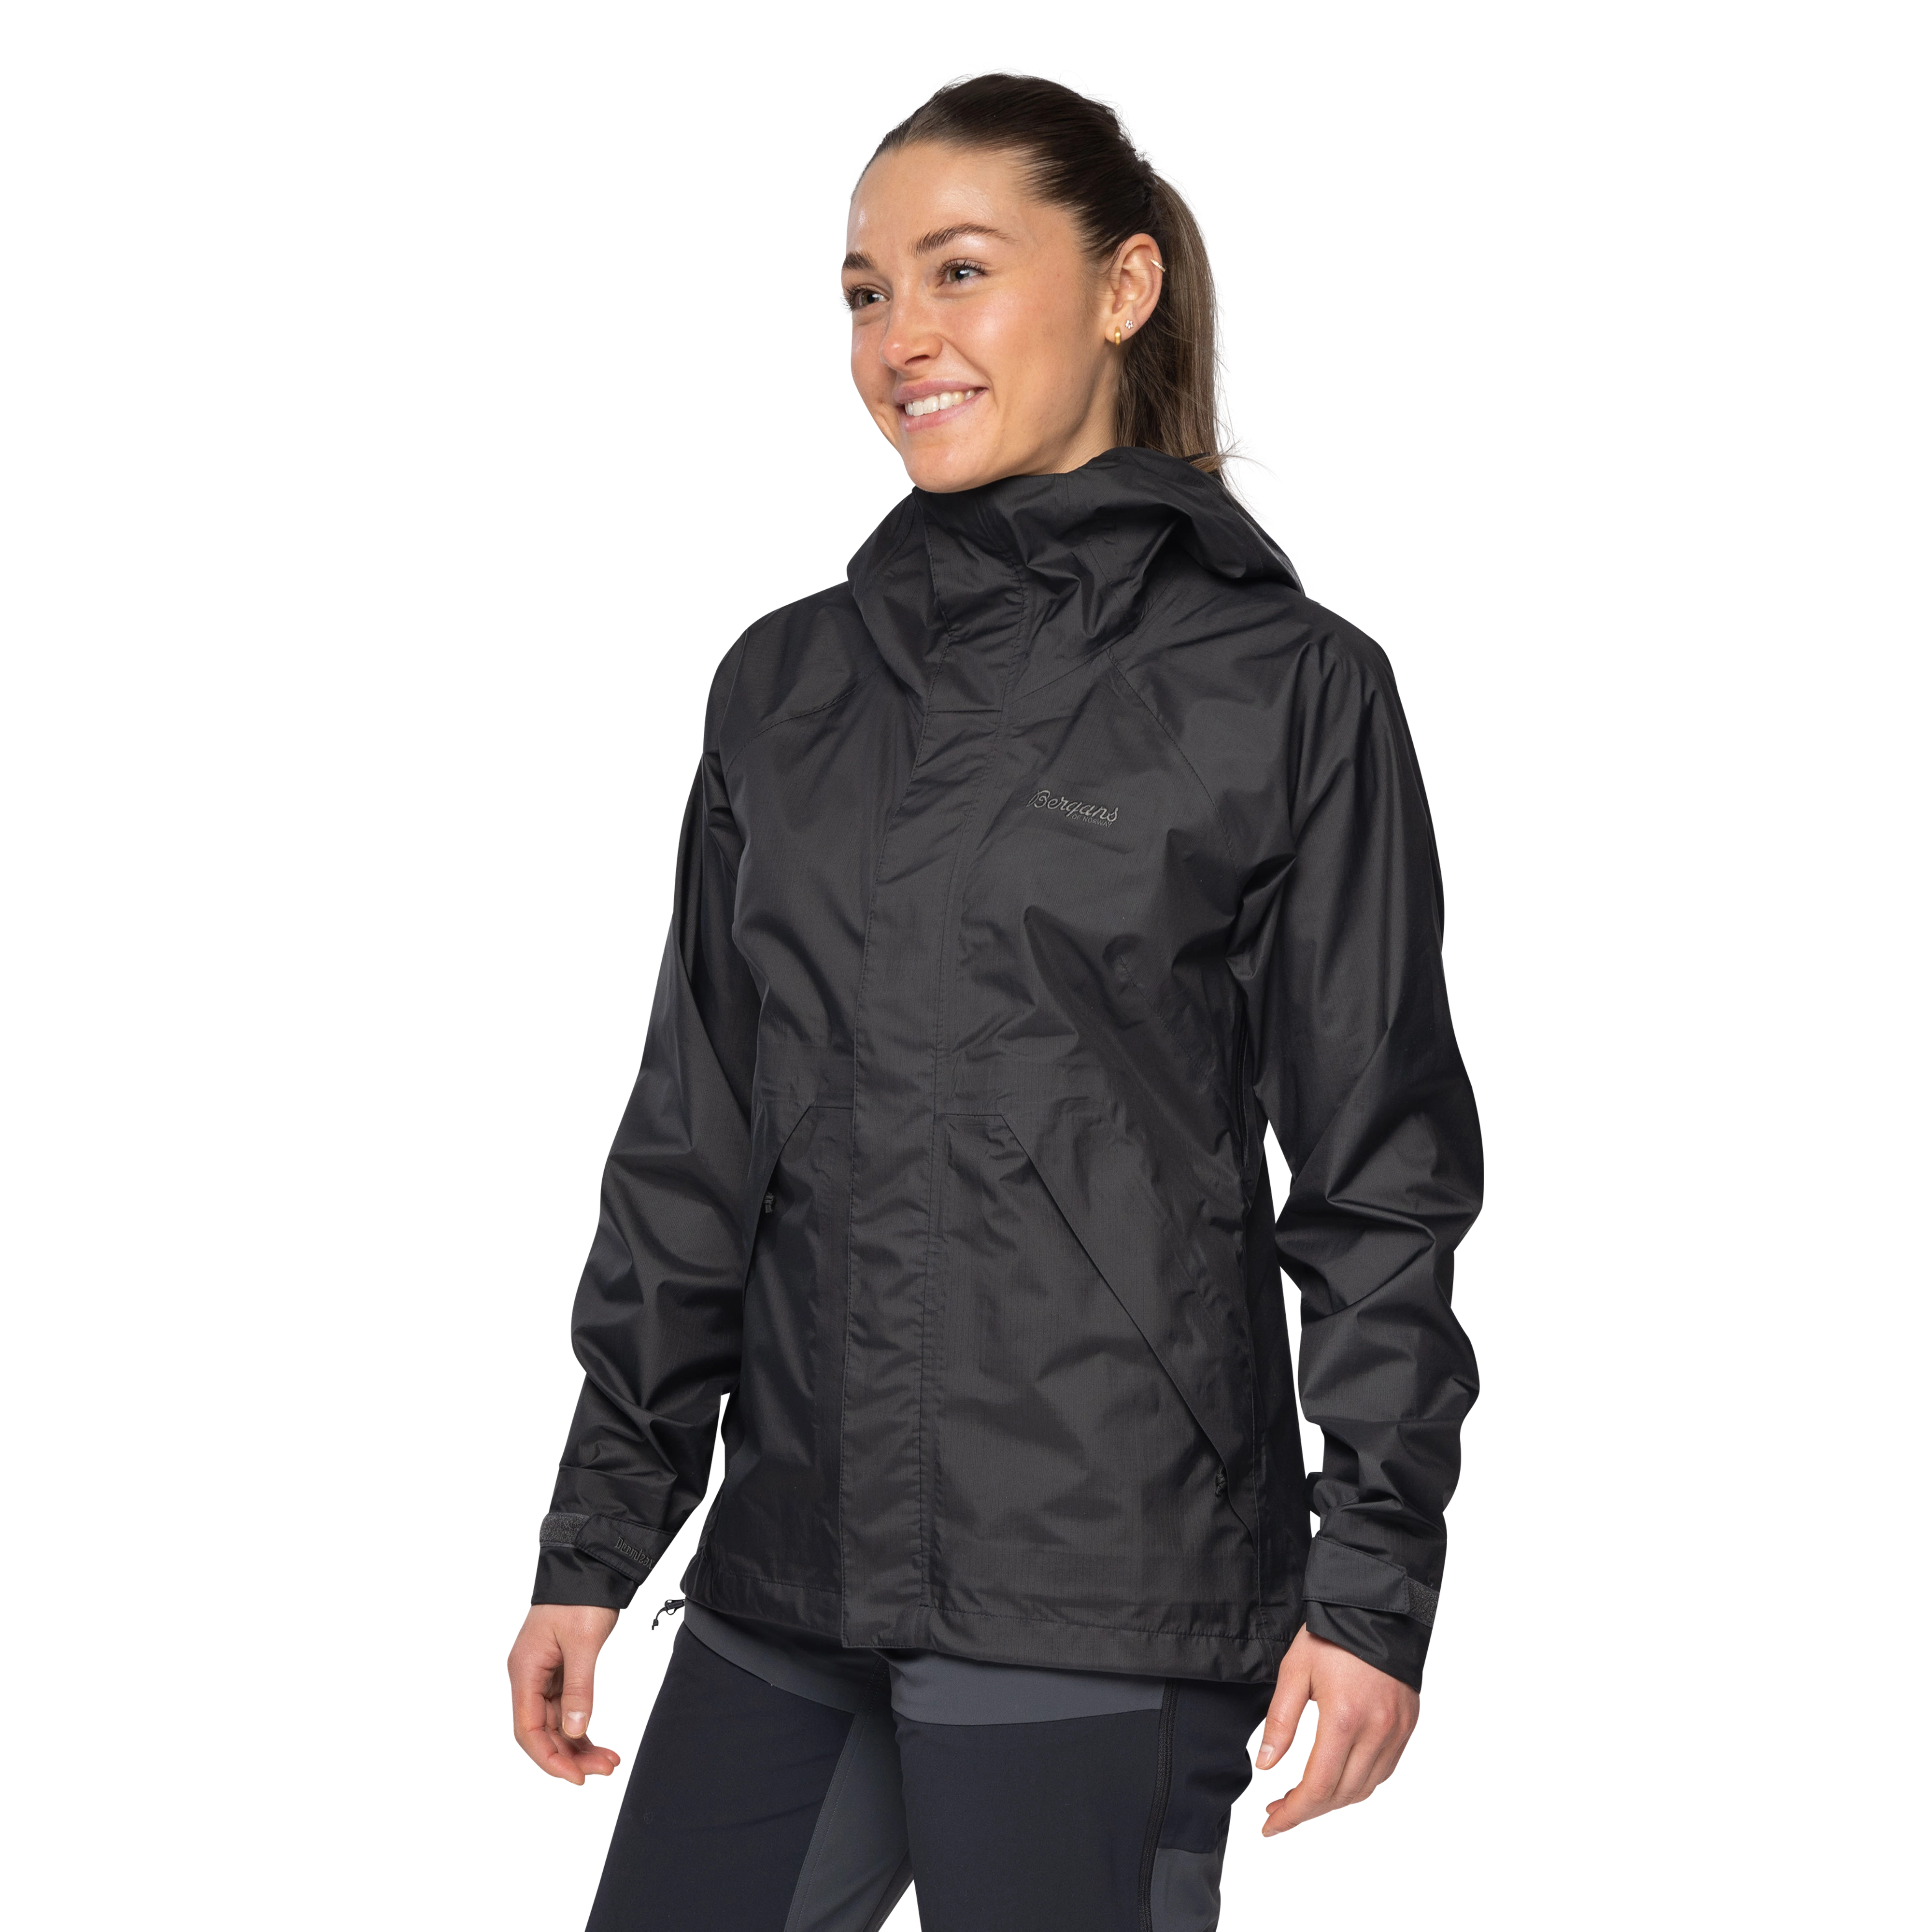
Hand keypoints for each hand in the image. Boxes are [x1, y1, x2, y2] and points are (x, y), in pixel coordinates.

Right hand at [508, 1602, 624, 1786]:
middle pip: (543, 1731)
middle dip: (570, 1755)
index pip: (528, 1729)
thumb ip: (579, 1688)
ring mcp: (544, 1675)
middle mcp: (529, 1676)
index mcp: (525, 1670)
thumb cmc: (581, 1596)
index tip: (575, 1777)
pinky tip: (599, 1742)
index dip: (549, 1758)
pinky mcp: (560, 1672)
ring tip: (609, 1761)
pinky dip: (581, 1726)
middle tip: (604, 1769)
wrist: (590, 1565)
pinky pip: (566, 1709)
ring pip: (556, 1723)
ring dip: (578, 1745)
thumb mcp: (582, 1642)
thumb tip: (576, 1731)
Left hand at [1253, 1623, 1420, 1836]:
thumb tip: (1264, 1764)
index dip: (1293, 1812)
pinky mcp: (1407, 1726)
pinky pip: (1385, 1771)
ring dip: (1334, 1801)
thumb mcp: (1294, 1670)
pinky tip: (1338, 1779)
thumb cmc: (1331, 1635)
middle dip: (1308, 1811)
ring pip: (1366, 1789)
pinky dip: (1360, 1784)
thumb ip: (1280, 1722)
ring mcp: (1396, 1731)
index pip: (1318, 1786)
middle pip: (1342, 1794)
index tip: (1271, 1824)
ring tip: (1305, 1800)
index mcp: (1343, 1718)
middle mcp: (1376, 1731)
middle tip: (1281, 1813)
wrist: (1376, 1606)